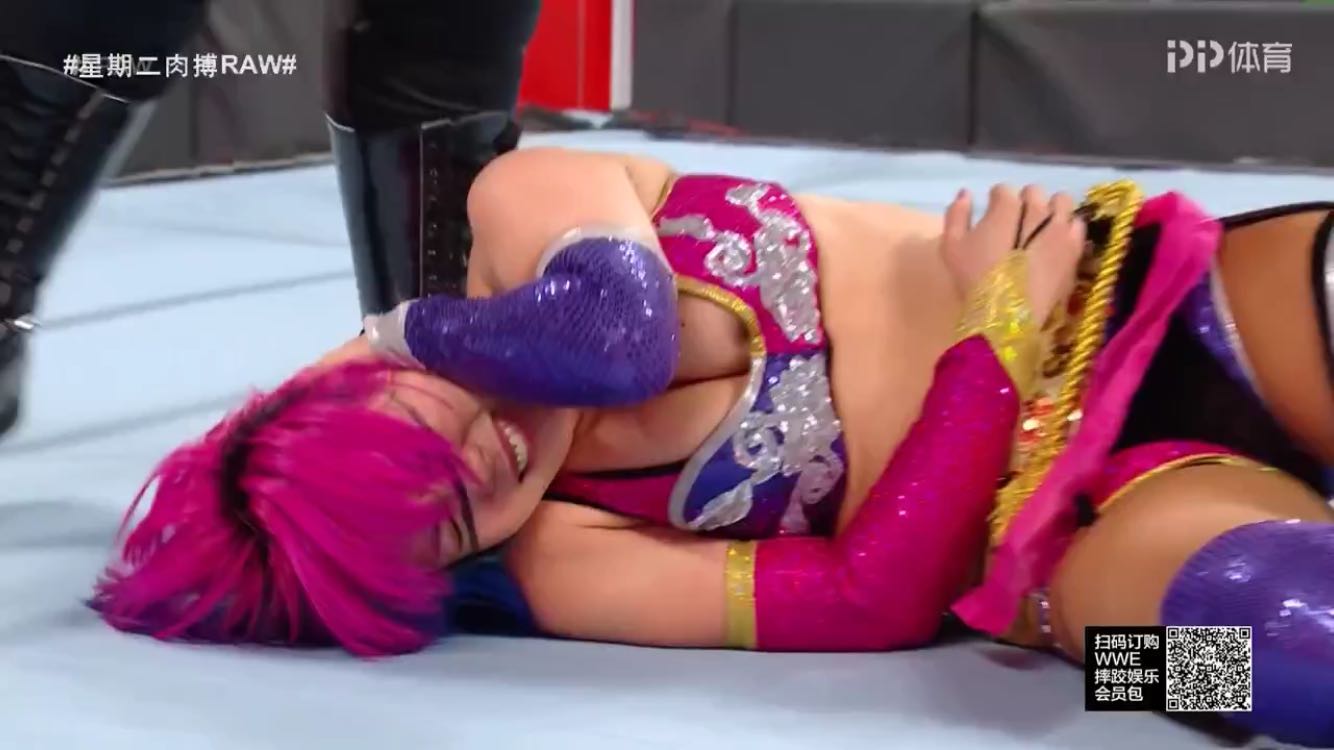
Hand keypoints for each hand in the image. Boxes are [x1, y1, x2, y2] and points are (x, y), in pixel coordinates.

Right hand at [942, 184, 1085, 324]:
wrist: (1007, 313)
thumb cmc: (974, 279)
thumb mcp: (951, 246)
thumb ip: (956, 214)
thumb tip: (966, 194)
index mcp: (1006, 206)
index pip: (1002, 189)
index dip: (995, 201)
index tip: (992, 215)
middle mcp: (1038, 209)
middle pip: (1034, 191)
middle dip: (1024, 202)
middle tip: (1016, 223)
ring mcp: (1060, 227)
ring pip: (1063, 201)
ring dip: (1051, 208)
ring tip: (1042, 226)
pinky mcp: (1075, 247)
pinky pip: (1078, 225)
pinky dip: (1068, 228)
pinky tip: (1057, 240)